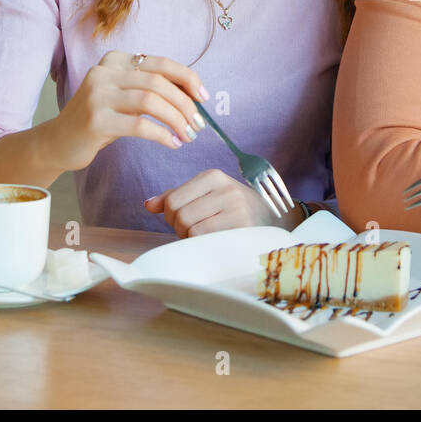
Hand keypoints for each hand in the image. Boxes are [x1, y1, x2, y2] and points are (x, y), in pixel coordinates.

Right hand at [41, 50, 209, 172]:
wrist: (57, 142)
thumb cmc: (99, 119)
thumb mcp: (123, 95)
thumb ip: (149, 87)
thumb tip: (194, 93)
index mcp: (114, 60)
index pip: (160, 63)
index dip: (187, 78)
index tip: (204, 97)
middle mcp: (104, 72)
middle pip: (158, 83)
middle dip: (185, 104)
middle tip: (198, 124)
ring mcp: (97, 95)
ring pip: (151, 101)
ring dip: (177, 120)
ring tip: (188, 135)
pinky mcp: (95, 120)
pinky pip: (140, 125)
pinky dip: (163, 135)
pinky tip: (172, 143)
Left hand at [143, 169, 302, 235]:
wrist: (273, 218)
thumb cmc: (232, 208)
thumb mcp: (206, 195)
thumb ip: (176, 197)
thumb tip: (148, 205)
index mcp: (213, 176)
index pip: (172, 201)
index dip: (170, 217)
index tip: (183, 221)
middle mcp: (226, 188)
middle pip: (180, 216)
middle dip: (181, 229)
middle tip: (194, 231)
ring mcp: (237, 208)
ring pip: (192, 230)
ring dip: (192, 239)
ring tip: (205, 236)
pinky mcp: (243, 227)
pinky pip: (207, 241)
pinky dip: (204, 245)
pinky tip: (215, 241)